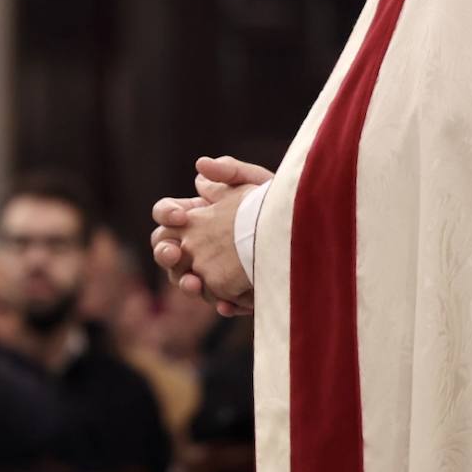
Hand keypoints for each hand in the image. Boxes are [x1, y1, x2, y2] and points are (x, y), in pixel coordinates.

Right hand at [151, 156, 270, 316]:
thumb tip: (200, 166)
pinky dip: (220, 303)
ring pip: (183, 279)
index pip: (165, 214)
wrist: (307, 234)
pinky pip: (218, 301)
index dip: (166, 214)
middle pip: (164, 249)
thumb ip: (230, 171)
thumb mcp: (257, 183)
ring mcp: (210, 270)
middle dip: (164, 253)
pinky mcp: (231, 292)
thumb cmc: (277, 205)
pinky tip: (227, 304)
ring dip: (184, 283)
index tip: (180, 216)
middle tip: (175, 254)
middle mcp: (195, 244)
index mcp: (196, 216)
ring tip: (194, 284)